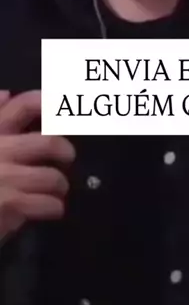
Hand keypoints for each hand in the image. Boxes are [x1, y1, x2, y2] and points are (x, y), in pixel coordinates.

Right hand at [0, 91, 74, 241]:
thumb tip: (5, 94)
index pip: (22, 106)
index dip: (46, 103)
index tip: (57, 106)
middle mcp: (0, 150)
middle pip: (48, 143)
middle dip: (64, 150)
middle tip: (67, 156)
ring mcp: (6, 177)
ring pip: (52, 177)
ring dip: (60, 185)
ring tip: (57, 190)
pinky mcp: (11, 204)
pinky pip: (48, 204)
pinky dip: (54, 208)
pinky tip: (51, 209)